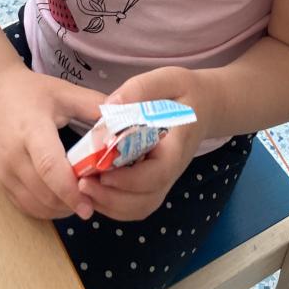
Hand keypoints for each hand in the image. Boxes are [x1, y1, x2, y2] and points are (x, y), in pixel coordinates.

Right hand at [0, 66, 106, 220]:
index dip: (70, 189)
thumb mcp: (64, 92)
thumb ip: (93, 105)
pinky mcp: (0, 181)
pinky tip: (63, 201)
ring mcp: (3, 171)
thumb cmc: (31, 92)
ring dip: (60, 209)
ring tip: (82, 200)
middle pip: (43, 192)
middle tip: (97, 201)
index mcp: (31, 129)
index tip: (90, 205)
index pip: (48, 166)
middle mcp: (13, 155)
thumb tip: (125, 118)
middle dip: (71, 203)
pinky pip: (24, 205)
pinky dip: (45, 209)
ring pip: (34, 204)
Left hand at [77, 66, 213, 221]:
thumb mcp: (168, 79)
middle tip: (82, 184)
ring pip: (138, 208)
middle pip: (145, 200)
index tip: (102, 172)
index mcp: (175, 146)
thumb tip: (110, 107)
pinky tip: (94, 189)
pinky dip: (113, 205)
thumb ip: (140, 90)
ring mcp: (163, 180)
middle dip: (112, 198)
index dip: (129, 180)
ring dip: (110, 205)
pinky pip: (135, 205)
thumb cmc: (185, 92)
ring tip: (84, 189)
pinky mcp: (153, 182)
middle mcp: (171, 170)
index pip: (157, 173)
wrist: (205, 106)